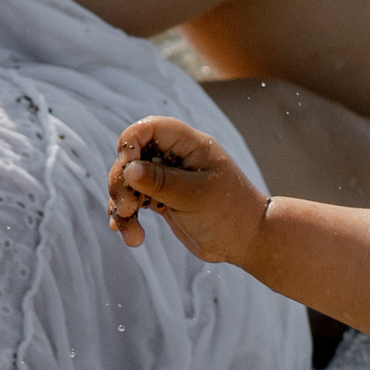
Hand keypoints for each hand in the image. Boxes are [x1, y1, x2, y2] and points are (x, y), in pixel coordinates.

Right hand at [107, 115, 271, 262]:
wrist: (247, 241)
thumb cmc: (230, 213)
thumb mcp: (196, 196)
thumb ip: (161, 182)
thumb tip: (129, 168)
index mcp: (190, 145)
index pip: (151, 128)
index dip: (131, 142)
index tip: (127, 167)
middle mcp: (176, 157)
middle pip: (132, 157)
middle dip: (122, 182)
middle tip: (126, 207)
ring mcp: (167, 179)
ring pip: (129, 182)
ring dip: (123, 206)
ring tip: (131, 234)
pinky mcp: (162, 199)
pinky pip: (134, 201)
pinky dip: (127, 217)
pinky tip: (129, 234)